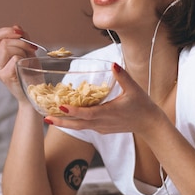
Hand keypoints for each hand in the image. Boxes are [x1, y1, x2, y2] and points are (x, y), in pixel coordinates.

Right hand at [0, 25, 38, 102]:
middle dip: (22, 43)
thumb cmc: (31, 73)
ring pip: (8, 48)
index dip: (8, 31)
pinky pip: (15, 59)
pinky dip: (24, 60)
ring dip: (23, 51)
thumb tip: (16, 27)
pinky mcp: (4, 76)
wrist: (34, 93)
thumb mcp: (28, 52)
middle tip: (32, 51)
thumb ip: (22, 39)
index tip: (21, 33)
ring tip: (28, 61)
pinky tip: (26, 68)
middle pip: (5, 42)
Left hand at [45, 63, 168, 135]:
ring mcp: (101, 128)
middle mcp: (102, 123)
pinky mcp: (102, 129)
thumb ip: (122, 76)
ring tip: (48, 117)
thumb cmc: (143, 106)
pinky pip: (85, 127)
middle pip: (78, 125)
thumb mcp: (134, 89)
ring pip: (80, 127)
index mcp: (109, 112)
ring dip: (64, 123)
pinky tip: (65, 117)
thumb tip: (112, 64)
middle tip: (44, 117)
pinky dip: (74, 123)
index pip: (88, 113)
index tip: (60, 107)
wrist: (149, 125)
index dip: (73, 111)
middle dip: (61, 121)